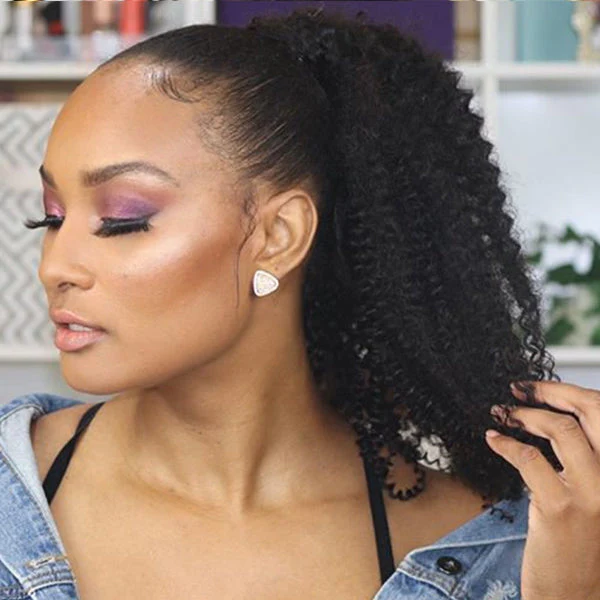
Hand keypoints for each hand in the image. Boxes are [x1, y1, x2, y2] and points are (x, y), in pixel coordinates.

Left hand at [485, 381, 599, 599]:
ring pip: (561, 430)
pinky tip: (493, 439)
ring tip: (502, 413)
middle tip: (518, 390)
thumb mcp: (587, 494)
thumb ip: (578, 460)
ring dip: (525, 415)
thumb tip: (549, 419)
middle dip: (550, 392)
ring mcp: (593, 493)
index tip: (536, 388)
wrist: (575, 594)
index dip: (569, 392)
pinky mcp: (562, 508)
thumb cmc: (578, 543)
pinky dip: (506, 443)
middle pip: (590, 412)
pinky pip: (530, 459)